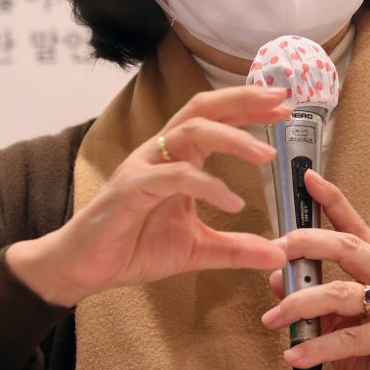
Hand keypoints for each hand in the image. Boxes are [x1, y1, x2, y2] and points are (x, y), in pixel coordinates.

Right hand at [7, 85, 290, 306]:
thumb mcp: (197, 249)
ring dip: (232, 137)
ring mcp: (145, 166)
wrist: (84, 269)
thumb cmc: (134, 247)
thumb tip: (276, 253)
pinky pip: (173, 176)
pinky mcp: (131, 188)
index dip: (249, 107)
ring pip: (190, 131)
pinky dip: (206, 184)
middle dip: (243, 99)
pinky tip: (233, 202)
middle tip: (280, 100)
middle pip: (203, 108)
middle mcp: (162, 152)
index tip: (284, 104)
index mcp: (178, 157)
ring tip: (267, 153)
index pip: (216, 118)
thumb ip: (236, 248)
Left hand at [261, 169, 369, 369]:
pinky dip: (316, 346)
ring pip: (339, 292)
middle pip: (346, 247)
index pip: (354, 225)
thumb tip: (277, 277)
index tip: (308, 179)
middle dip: (307, 243)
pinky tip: (295, 353)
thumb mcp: (340, 320)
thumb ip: (314, 295)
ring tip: (273, 318)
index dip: (331, 199)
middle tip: (276, 249)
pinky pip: (348, 337)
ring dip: (299, 304)